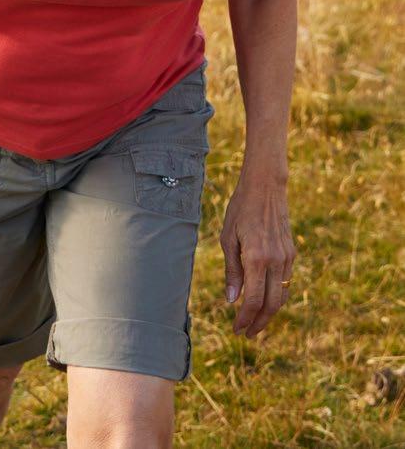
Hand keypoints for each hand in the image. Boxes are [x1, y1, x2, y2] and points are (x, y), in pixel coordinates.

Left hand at [221, 173, 294, 336]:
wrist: (266, 187)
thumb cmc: (240, 209)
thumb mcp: (228, 237)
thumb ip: (232, 270)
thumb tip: (232, 300)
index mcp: (257, 258)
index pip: (253, 300)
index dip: (245, 319)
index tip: (237, 330)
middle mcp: (276, 261)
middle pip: (271, 305)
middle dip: (258, 323)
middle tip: (245, 333)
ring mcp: (287, 258)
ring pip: (281, 296)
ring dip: (268, 313)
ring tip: (254, 322)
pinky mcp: (292, 254)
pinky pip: (286, 283)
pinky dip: (275, 296)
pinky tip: (264, 300)